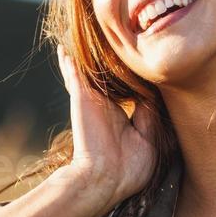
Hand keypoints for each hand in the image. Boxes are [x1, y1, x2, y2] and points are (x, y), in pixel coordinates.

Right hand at [55, 44, 160, 213]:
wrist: (105, 179)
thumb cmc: (129, 168)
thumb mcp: (149, 140)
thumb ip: (149, 113)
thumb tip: (151, 91)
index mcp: (121, 116)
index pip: (130, 90)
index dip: (137, 78)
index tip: (147, 65)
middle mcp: (106, 106)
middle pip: (109, 78)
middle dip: (112, 62)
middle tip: (120, 41)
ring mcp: (92, 102)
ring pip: (91, 73)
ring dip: (88, 57)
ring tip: (88, 37)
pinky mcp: (81, 98)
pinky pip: (74, 75)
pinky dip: (69, 63)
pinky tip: (64, 50)